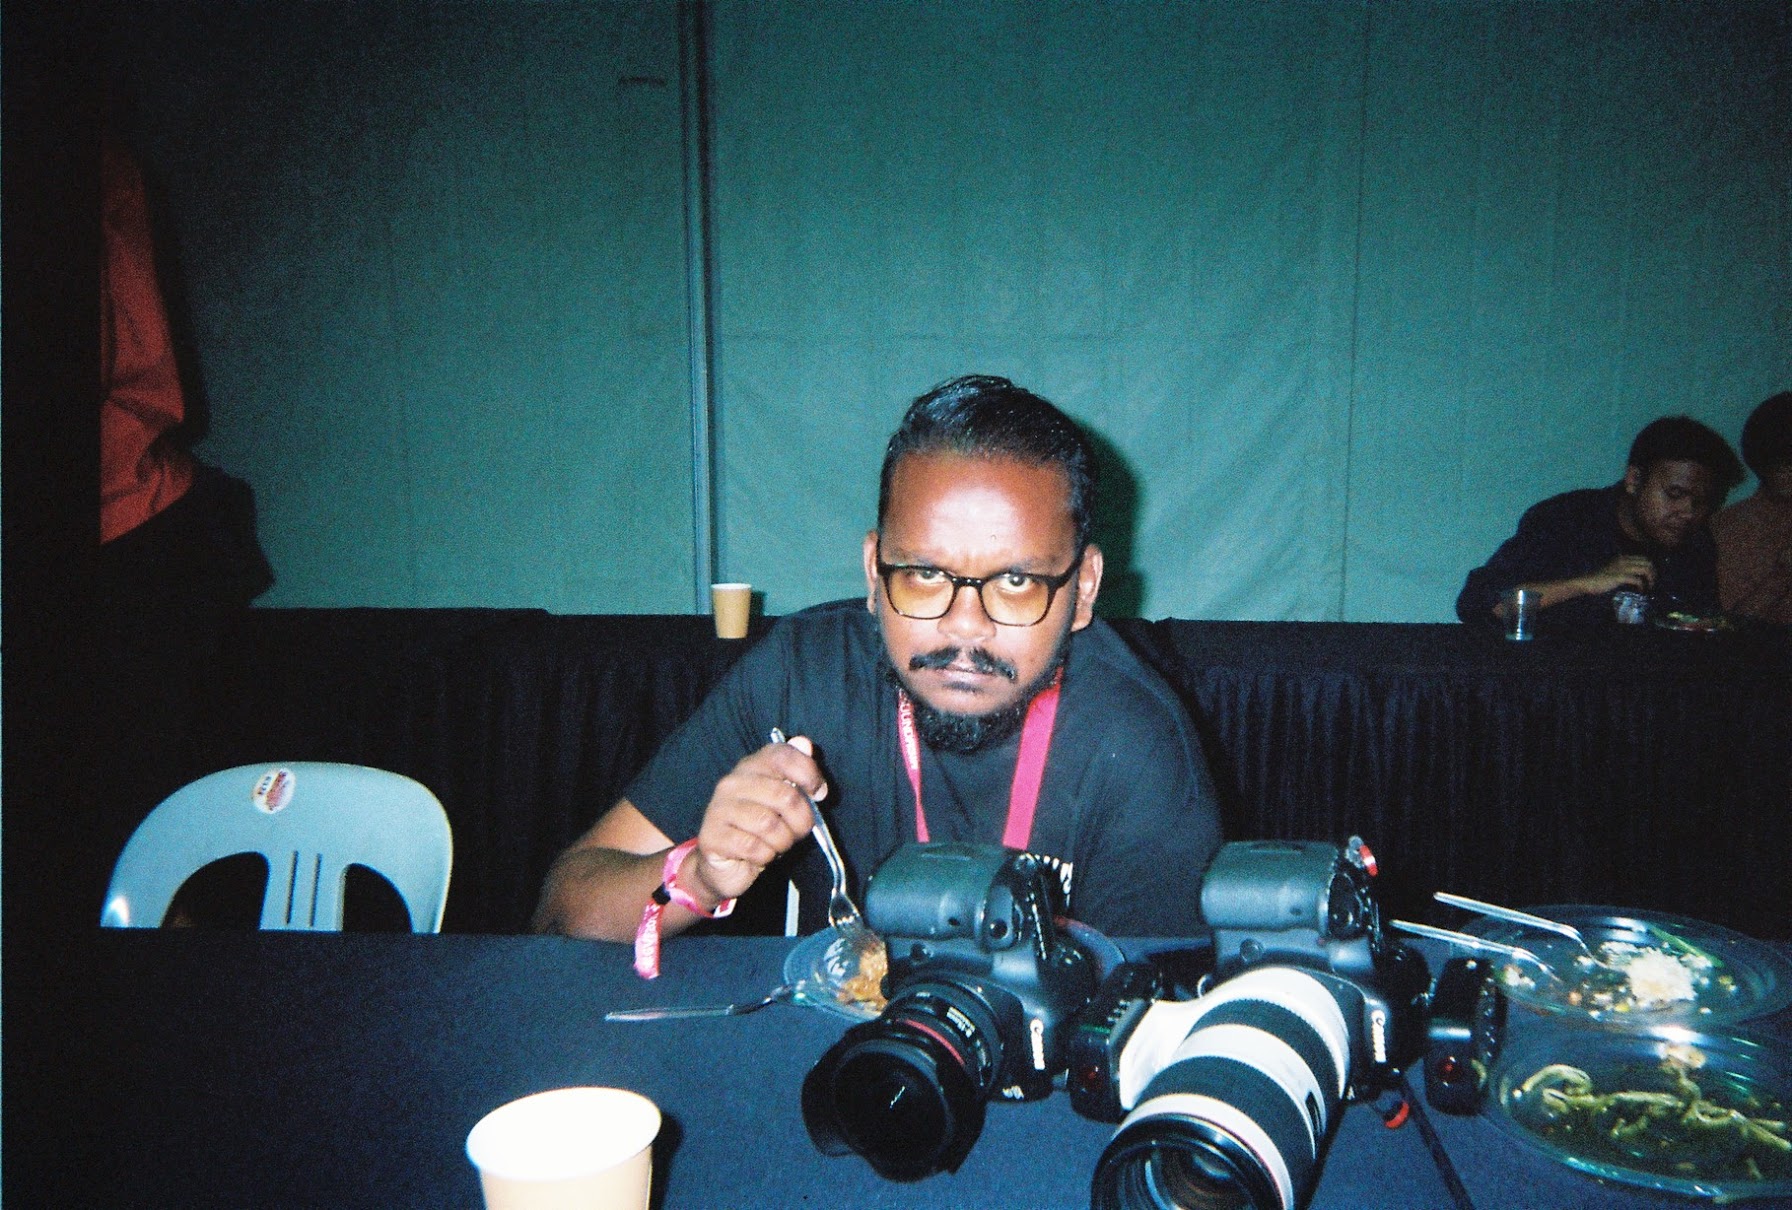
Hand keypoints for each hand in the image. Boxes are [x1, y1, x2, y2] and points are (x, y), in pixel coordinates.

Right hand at [687, 735, 827, 902]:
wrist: (726, 865)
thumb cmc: (761, 831)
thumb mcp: (785, 803)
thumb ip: (797, 774)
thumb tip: (805, 743)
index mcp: (752, 766)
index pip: (783, 755)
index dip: (809, 774)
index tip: (819, 794)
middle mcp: (732, 782)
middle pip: (784, 795)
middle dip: (801, 821)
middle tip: (797, 832)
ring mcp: (718, 808)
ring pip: (769, 825)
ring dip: (782, 842)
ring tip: (776, 845)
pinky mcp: (712, 836)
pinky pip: (754, 847)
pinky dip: (765, 857)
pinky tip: (759, 855)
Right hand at [1580, 554, 1654, 595]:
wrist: (1587, 582)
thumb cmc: (1599, 579)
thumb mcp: (1613, 570)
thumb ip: (1624, 570)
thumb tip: (1636, 576)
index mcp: (1623, 558)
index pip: (1644, 558)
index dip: (1650, 568)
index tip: (1650, 578)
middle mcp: (1624, 560)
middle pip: (1647, 562)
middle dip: (1653, 573)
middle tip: (1652, 583)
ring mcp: (1622, 568)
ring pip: (1645, 569)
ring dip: (1650, 579)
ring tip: (1649, 587)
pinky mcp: (1620, 576)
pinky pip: (1637, 580)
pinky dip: (1642, 586)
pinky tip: (1641, 591)